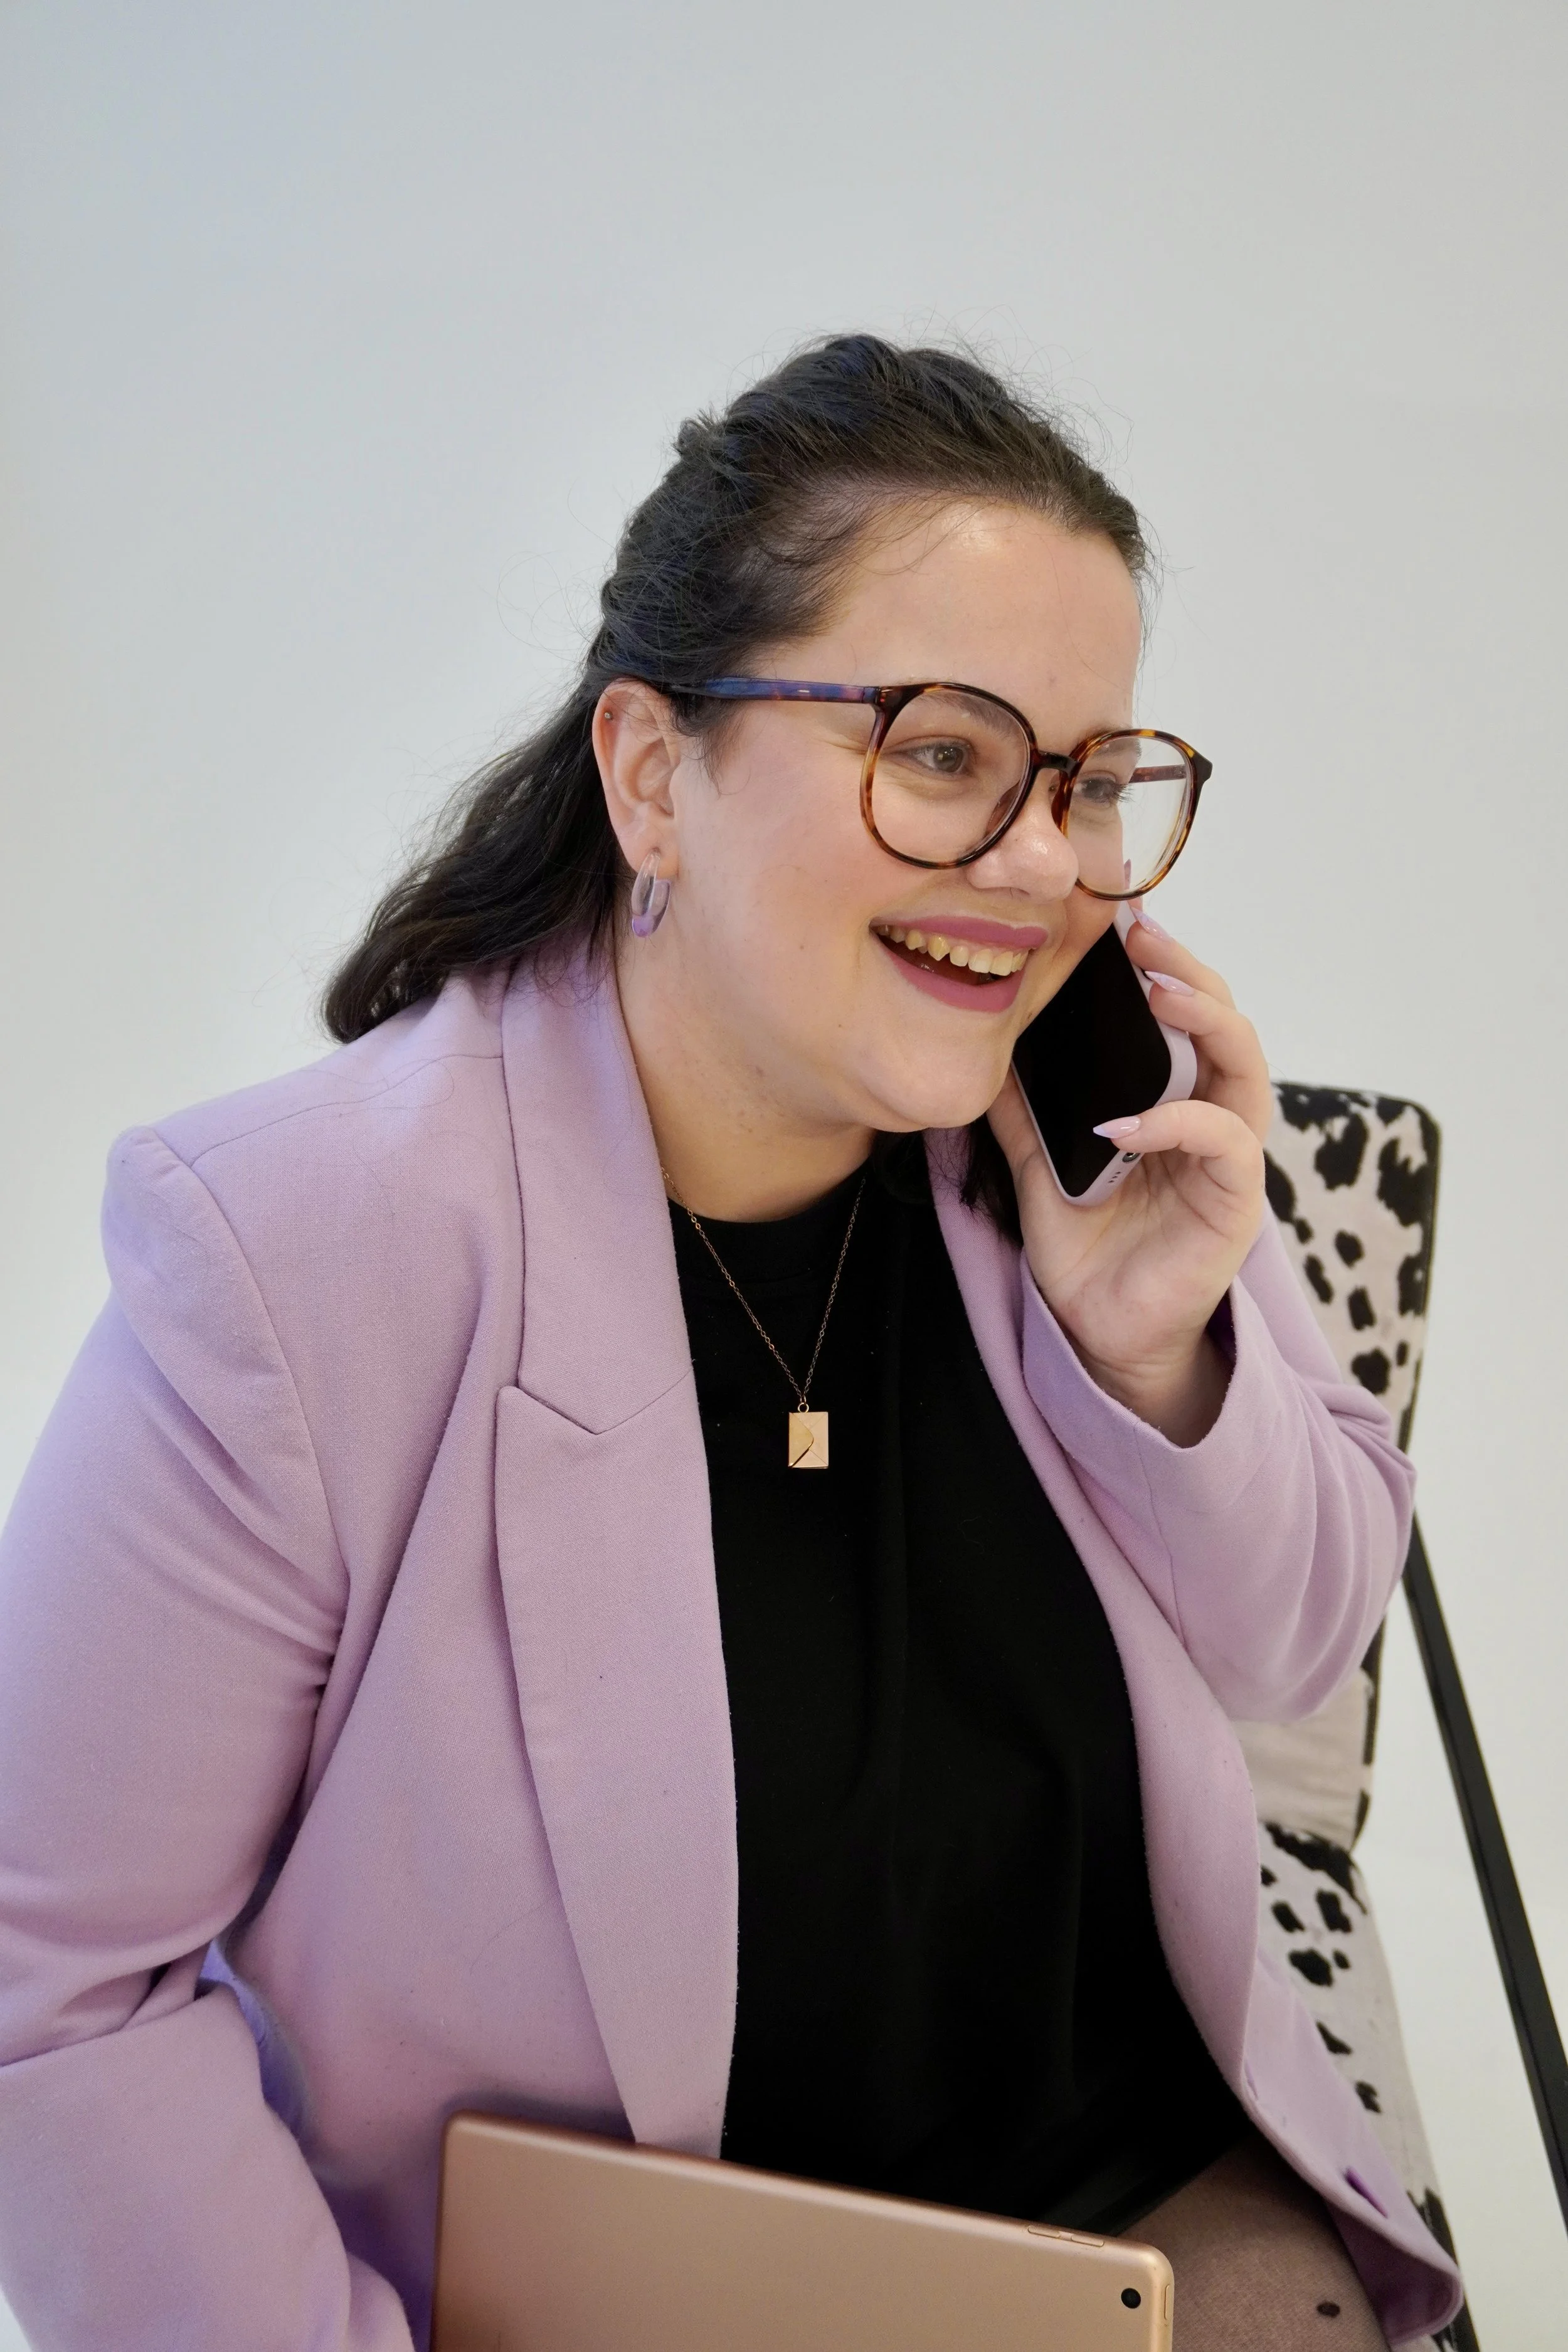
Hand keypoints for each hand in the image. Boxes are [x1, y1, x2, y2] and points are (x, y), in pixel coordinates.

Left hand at [988, 910, 1270, 1444]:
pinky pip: (1224, 1140)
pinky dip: (1178, 1121)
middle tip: (1140, 938)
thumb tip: (983, 1054)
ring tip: (1160, 992)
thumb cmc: (1089, 1251)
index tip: (1117, 920)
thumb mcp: (1039, 1169)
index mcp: (1171, 1100)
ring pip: (1245, 1065)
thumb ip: (1022, 1114)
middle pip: (1223, 1022)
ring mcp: (1228, 1157)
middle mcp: (1209, 1117)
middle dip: (1187, 971)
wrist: (1103, 1334)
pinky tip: (1125, 1121)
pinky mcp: (1235, 1200)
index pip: (1179, 1016)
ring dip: (1207, 1020)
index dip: (1159, 966)